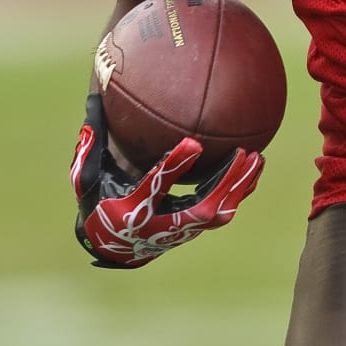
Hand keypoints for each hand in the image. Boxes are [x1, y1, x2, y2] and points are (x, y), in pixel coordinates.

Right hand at [69, 93, 263, 267]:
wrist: (111, 248)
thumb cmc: (98, 206)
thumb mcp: (87, 177)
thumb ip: (91, 143)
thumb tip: (93, 97)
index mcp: (133, 211)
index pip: (157, 187)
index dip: (175, 166)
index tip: (194, 143)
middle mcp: (162, 225)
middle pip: (202, 207)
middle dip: (225, 182)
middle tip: (245, 153)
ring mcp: (181, 231)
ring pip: (218, 211)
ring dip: (239, 186)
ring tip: (258, 158)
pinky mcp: (193, 227)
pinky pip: (221, 209)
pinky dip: (238, 189)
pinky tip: (252, 167)